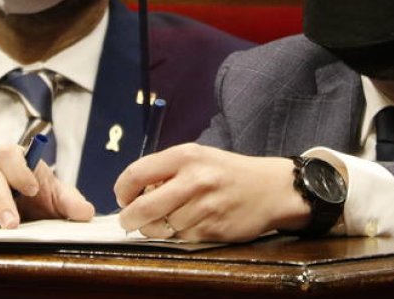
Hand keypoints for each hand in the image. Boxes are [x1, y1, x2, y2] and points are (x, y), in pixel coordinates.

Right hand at [0, 143, 93, 231]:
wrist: (27, 210)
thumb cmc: (41, 199)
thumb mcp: (59, 200)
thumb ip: (71, 202)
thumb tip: (85, 212)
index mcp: (17, 162)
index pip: (12, 153)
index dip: (20, 169)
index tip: (33, 190)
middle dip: (0, 199)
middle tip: (12, 223)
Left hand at [113, 144, 309, 241]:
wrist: (271, 188)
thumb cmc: (228, 172)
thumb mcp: (198, 157)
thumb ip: (166, 170)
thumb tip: (132, 193)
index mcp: (186, 156)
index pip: (136, 173)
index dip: (122, 190)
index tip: (124, 198)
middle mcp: (194, 179)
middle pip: (143, 208)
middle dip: (129, 219)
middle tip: (129, 220)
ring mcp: (204, 207)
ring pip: (161, 228)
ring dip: (158, 228)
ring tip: (169, 218)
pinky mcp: (213, 229)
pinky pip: (181, 238)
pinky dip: (180, 234)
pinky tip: (192, 223)